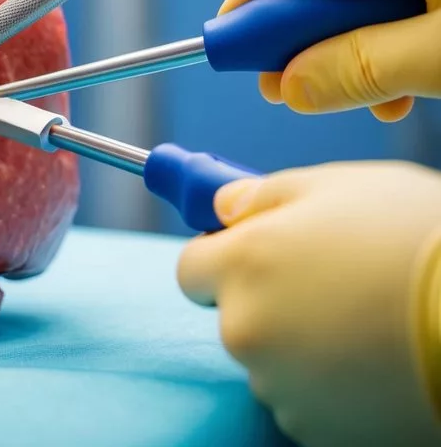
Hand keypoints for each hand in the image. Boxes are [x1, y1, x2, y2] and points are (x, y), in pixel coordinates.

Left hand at [178, 161, 440, 445]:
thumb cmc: (421, 242)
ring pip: (272, 360)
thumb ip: (267, 195)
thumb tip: (226, 204)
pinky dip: (332, 384)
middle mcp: (246, 329)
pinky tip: (378, 359)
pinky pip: (308, 400)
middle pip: (233, 315)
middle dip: (270, 300)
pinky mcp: (316, 428)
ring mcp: (280, 385)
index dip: (224, 258)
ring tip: (369, 321)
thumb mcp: (343, 186)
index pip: (192, 269)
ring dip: (303, 344)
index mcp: (242, 265)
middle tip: (336, 284)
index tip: (256, 254)